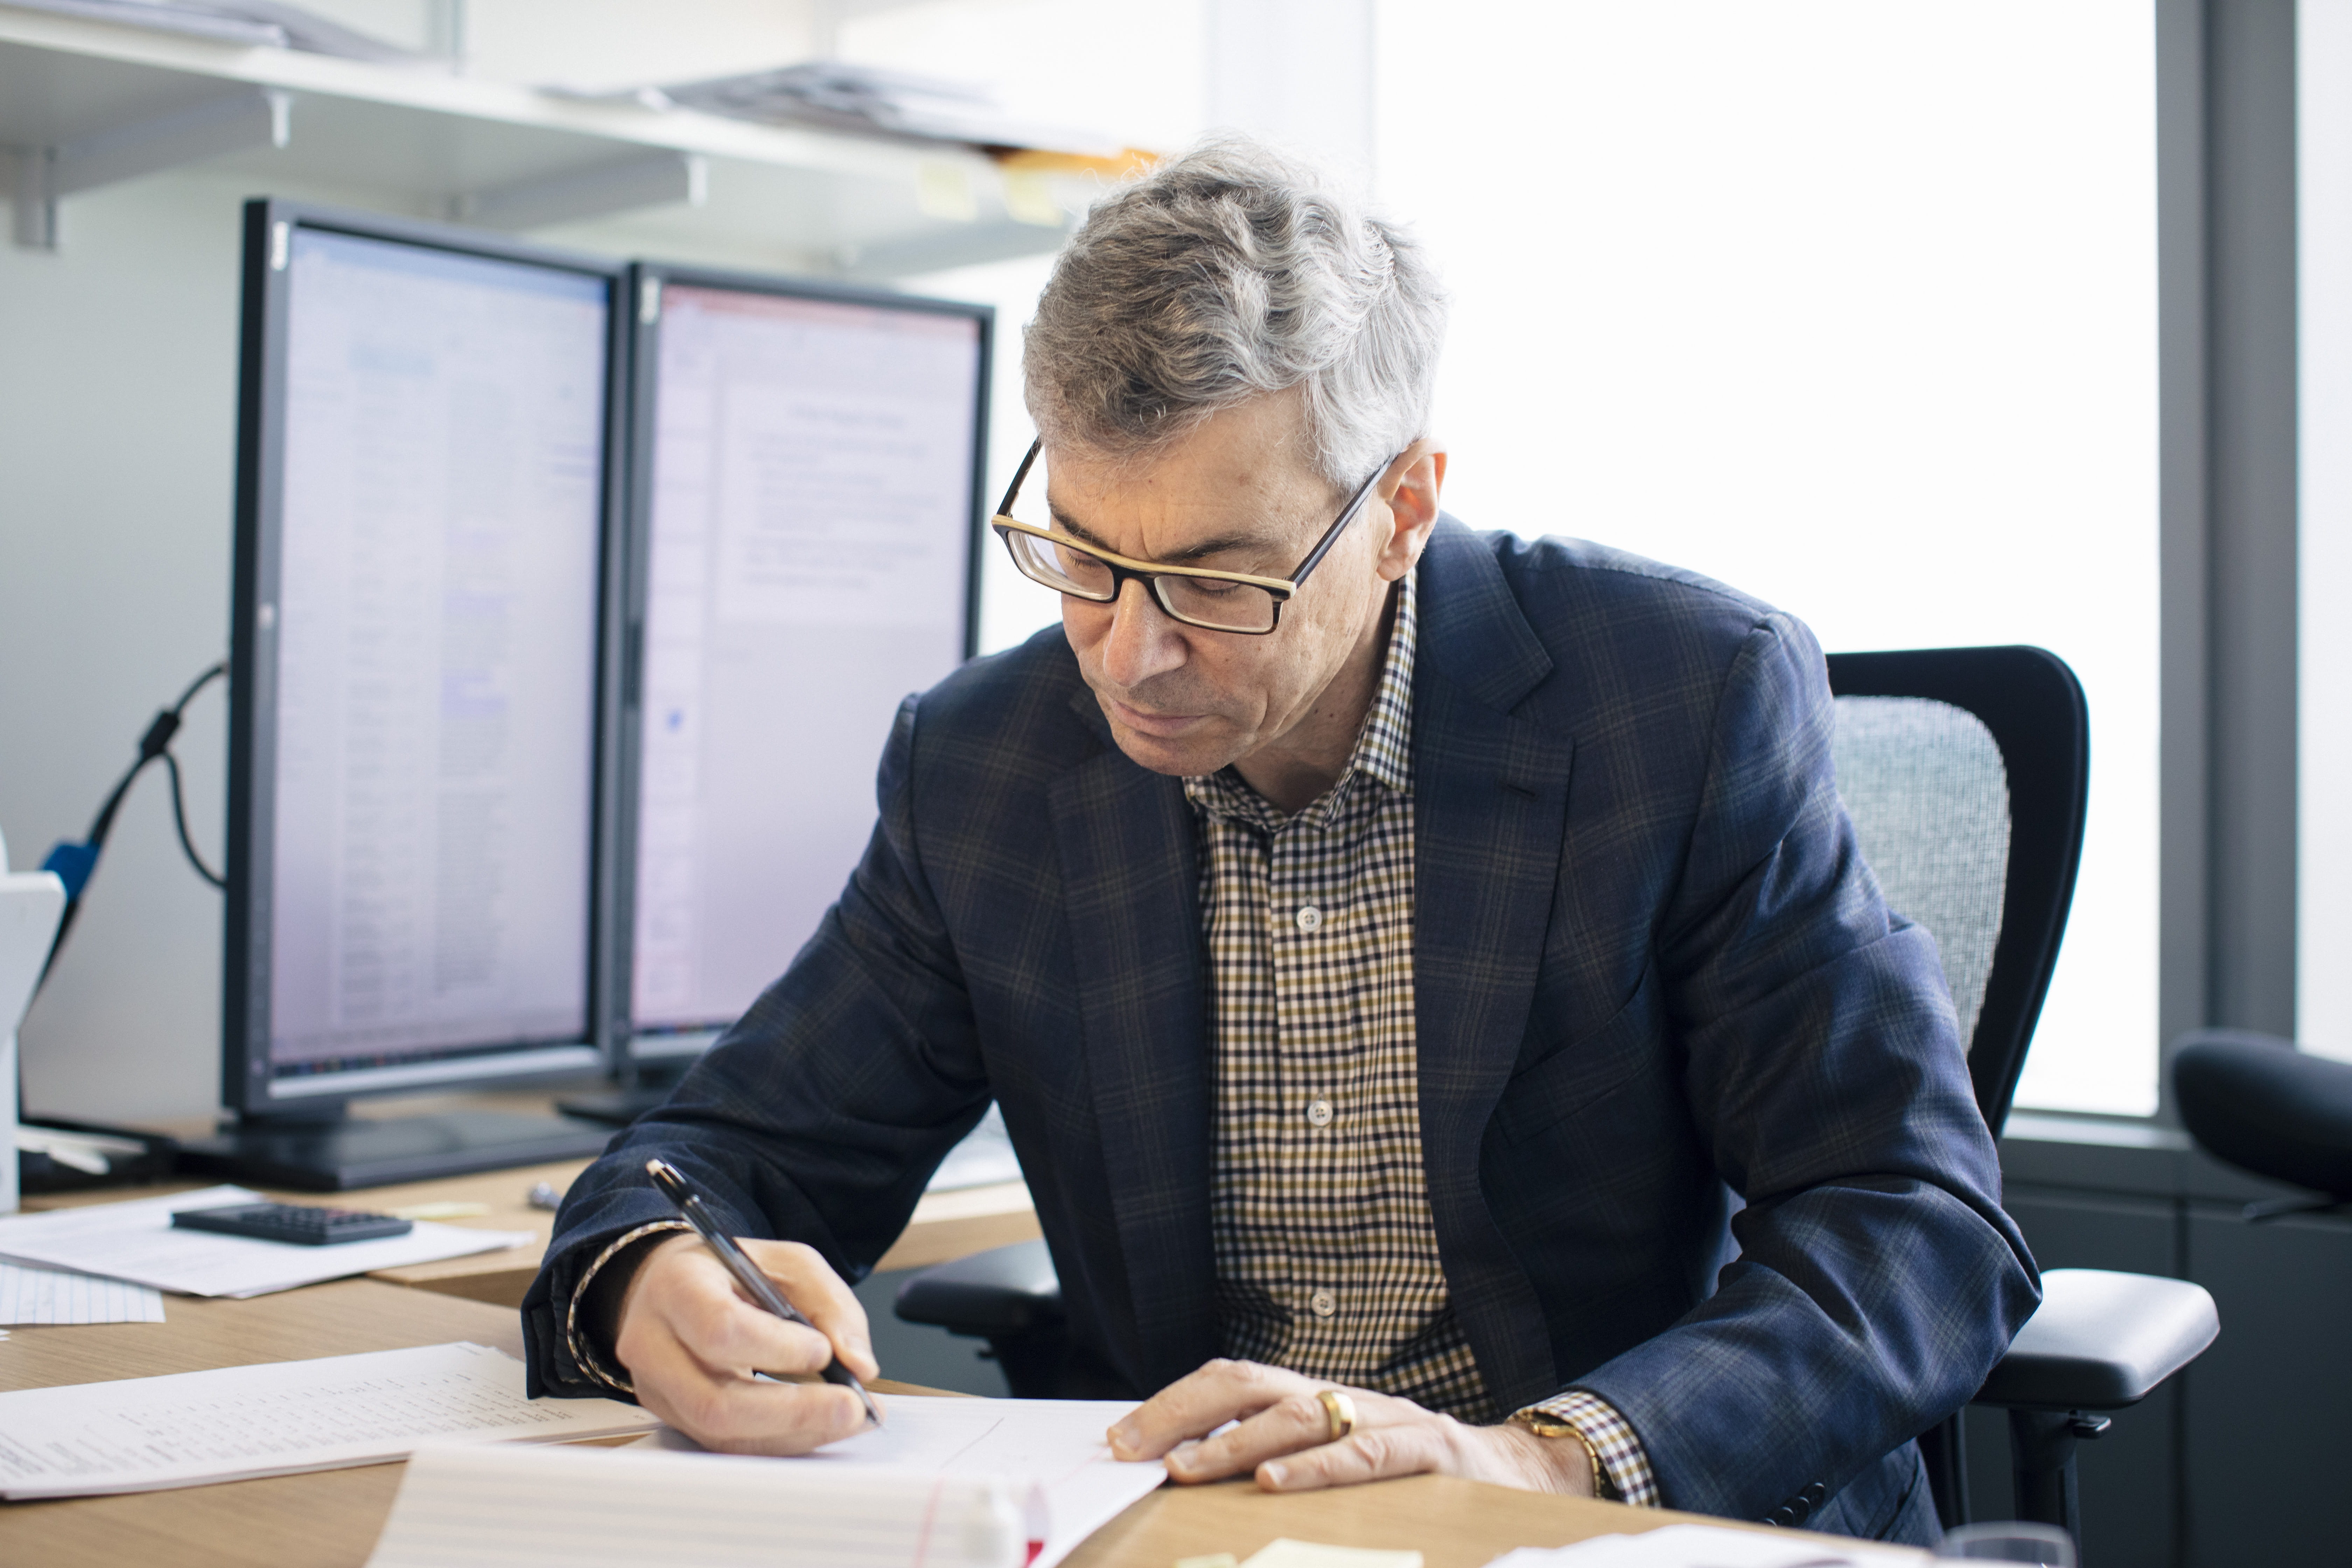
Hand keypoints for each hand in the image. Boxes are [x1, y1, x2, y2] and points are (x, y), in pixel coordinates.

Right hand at [612, 1232, 882, 1454]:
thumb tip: (859, 1363)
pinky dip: (782, 1440)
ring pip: (723, 1435)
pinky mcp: (675, 1420)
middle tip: (853, 1408)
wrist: (676, 1287)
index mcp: (677, 1287)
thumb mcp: (789, 1262)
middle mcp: (653, 1345)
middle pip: (715, 1402)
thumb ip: (829, 1304)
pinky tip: (821, 1425)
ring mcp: (658, 1390)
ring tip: (848, 1418)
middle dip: (794, 1413)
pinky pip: (728, 1444)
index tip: (822, 1350)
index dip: (775, 1348)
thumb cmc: (734, 1273)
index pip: (718, 1329)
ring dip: (795, 1434)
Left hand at [1105, 1359, 1595, 1496]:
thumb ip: (1274, 1459)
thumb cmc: (1408, 1474)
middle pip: (1247, 1385)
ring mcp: (1385, 1420)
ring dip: (1233, 1444)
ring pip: (1298, 1417)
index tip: (1118, 1440)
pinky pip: (1365, 1454)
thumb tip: (1185, 1471)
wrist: (1516, 1471)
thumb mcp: (1335, 1459)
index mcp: (1312, 1400)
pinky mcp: (1428, 1452)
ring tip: (1186, 1470)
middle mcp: (1340, 1398)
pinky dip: (1316, 1469)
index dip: (1170, 1406)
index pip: (1228, 1384)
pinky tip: (1274, 1484)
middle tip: (1131, 1450)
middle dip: (1181, 1414)